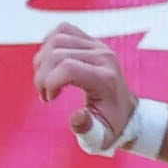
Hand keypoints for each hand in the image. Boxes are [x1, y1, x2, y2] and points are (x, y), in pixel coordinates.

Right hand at [35, 21, 135, 147]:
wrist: (125, 112)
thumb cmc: (110, 126)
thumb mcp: (100, 136)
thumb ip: (87, 129)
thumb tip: (77, 116)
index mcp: (105, 79)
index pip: (68, 67)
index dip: (49, 82)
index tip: (49, 99)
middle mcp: (103, 56)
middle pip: (58, 52)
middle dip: (42, 75)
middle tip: (45, 94)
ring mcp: (98, 44)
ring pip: (57, 38)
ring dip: (42, 60)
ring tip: (46, 80)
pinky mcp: (91, 40)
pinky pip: (63, 30)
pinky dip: (49, 45)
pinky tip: (51, 65)